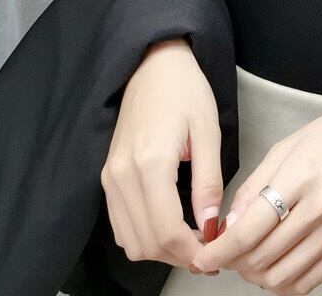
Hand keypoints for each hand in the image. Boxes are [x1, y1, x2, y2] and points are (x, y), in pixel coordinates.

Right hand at [100, 37, 224, 270]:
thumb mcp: (208, 131)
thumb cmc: (186, 91)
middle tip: (208, 249)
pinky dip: (144, 235)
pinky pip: (120, 224)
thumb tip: (212, 224)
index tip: (215, 252)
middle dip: (178, 255)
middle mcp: (122, 175)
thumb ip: (209, 181)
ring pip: (130, 240)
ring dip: (160, 250)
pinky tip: (171, 225)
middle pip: (146, 243)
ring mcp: (109, 177)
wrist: (153, 66)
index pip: (166, 231)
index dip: (191, 251)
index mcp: (150, 163)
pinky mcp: (106, 176)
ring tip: (193, 238)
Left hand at [189, 87, 321, 293]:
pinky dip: (283, 283)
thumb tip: (229, 225)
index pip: (251, 229)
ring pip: (282, 276)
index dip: (221, 250)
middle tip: (225, 253)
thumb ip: (253, 186)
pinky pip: (308, 282)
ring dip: (255, 276)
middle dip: (234, 262)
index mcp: (301, 177)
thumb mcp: (285, 147)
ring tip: (248, 260)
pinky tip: (273, 267)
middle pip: (263, 256)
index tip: (204, 256)